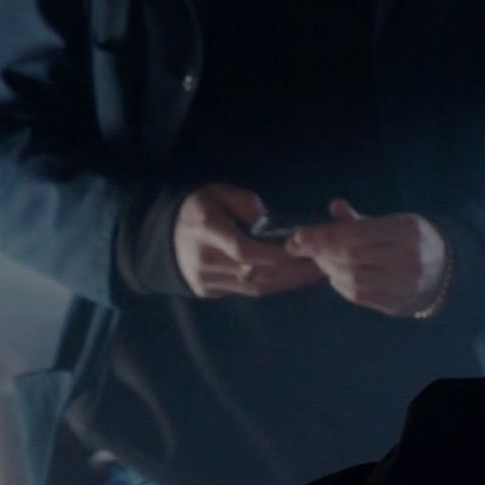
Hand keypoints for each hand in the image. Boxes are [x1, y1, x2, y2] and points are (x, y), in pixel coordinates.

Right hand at [173, 184, 323, 299]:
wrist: (161, 235)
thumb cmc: (196, 208)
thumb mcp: (217, 192)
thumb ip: (244, 203)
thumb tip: (269, 223)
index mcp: (205, 229)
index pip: (243, 249)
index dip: (275, 252)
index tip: (303, 248)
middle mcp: (204, 259)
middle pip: (255, 273)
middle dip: (292, 270)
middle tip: (323, 263)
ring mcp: (205, 280)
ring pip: (254, 287)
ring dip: (287, 281)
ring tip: (314, 273)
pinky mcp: (209, 292)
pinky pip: (246, 292)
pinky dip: (272, 285)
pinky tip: (291, 278)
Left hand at [286, 199, 448, 316]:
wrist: (449, 271)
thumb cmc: (412, 240)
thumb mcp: (392, 221)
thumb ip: (360, 219)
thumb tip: (334, 205)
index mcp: (406, 231)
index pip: (355, 234)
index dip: (322, 236)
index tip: (297, 236)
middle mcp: (407, 259)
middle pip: (350, 258)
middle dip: (320, 252)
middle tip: (303, 247)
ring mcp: (403, 285)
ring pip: (351, 279)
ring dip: (328, 268)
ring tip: (321, 258)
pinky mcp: (396, 305)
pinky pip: (358, 295)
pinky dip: (340, 284)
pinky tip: (336, 274)